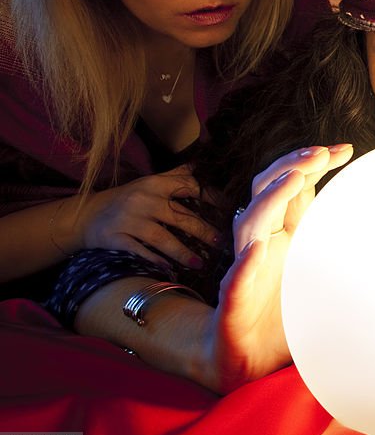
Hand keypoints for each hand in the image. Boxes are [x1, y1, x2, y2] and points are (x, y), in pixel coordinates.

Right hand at [77, 165, 218, 268]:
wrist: (85, 215)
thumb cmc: (126, 198)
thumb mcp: (149, 183)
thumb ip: (176, 175)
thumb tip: (203, 164)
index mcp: (155, 184)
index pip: (189, 187)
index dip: (212, 198)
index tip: (230, 210)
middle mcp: (143, 200)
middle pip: (180, 217)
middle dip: (204, 232)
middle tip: (222, 244)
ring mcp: (129, 220)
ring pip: (162, 238)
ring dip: (183, 253)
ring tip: (200, 264)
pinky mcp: (116, 238)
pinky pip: (140, 252)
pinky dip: (155, 261)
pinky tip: (170, 270)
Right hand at [202, 144, 352, 392]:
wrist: (242, 361)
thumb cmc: (282, 315)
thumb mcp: (318, 273)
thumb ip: (340, 247)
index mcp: (283, 234)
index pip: (295, 187)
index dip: (313, 163)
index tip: (346, 149)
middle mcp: (262, 244)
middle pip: (268, 191)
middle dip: (292, 167)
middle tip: (319, 153)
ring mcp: (245, 271)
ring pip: (250, 225)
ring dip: (271, 200)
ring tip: (293, 181)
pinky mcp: (233, 303)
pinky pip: (235, 281)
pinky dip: (245, 265)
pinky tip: (257, 252)